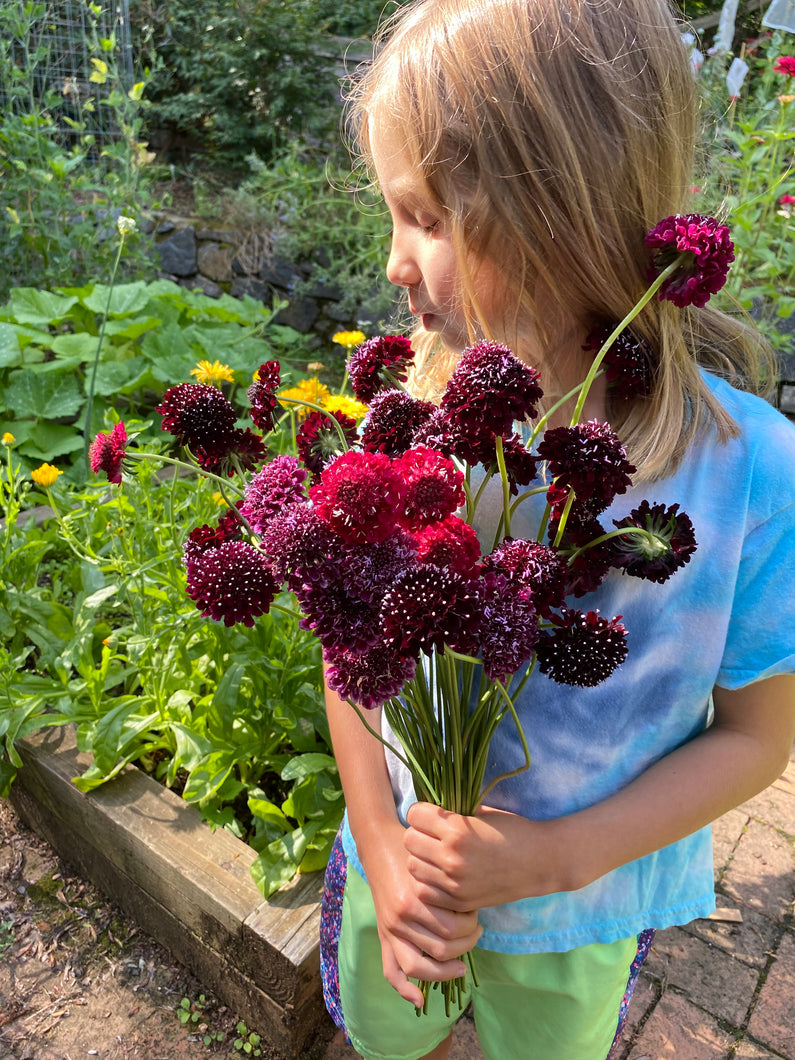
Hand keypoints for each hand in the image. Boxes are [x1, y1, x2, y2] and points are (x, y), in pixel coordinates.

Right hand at [361, 819, 482, 1006]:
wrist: (380, 843)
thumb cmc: (412, 849)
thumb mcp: (433, 860)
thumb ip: (450, 883)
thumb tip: (477, 902)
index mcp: (417, 897)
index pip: (455, 927)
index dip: (472, 924)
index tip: (477, 912)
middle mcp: (402, 917)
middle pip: (442, 948)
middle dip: (466, 944)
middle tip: (477, 931)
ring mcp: (391, 929)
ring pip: (421, 966)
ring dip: (446, 969)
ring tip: (461, 962)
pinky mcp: (384, 935)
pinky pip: (391, 970)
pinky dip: (404, 989)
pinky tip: (420, 1000)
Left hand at [404, 802, 567, 910]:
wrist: (540, 862)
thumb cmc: (512, 830)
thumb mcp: (480, 813)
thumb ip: (451, 813)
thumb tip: (424, 811)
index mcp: (457, 830)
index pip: (414, 815)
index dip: (421, 812)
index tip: (431, 814)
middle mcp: (451, 857)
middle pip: (409, 840)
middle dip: (418, 833)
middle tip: (432, 834)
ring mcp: (454, 882)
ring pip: (413, 866)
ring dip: (421, 858)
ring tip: (436, 854)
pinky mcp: (459, 900)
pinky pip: (424, 891)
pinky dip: (428, 881)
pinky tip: (442, 874)